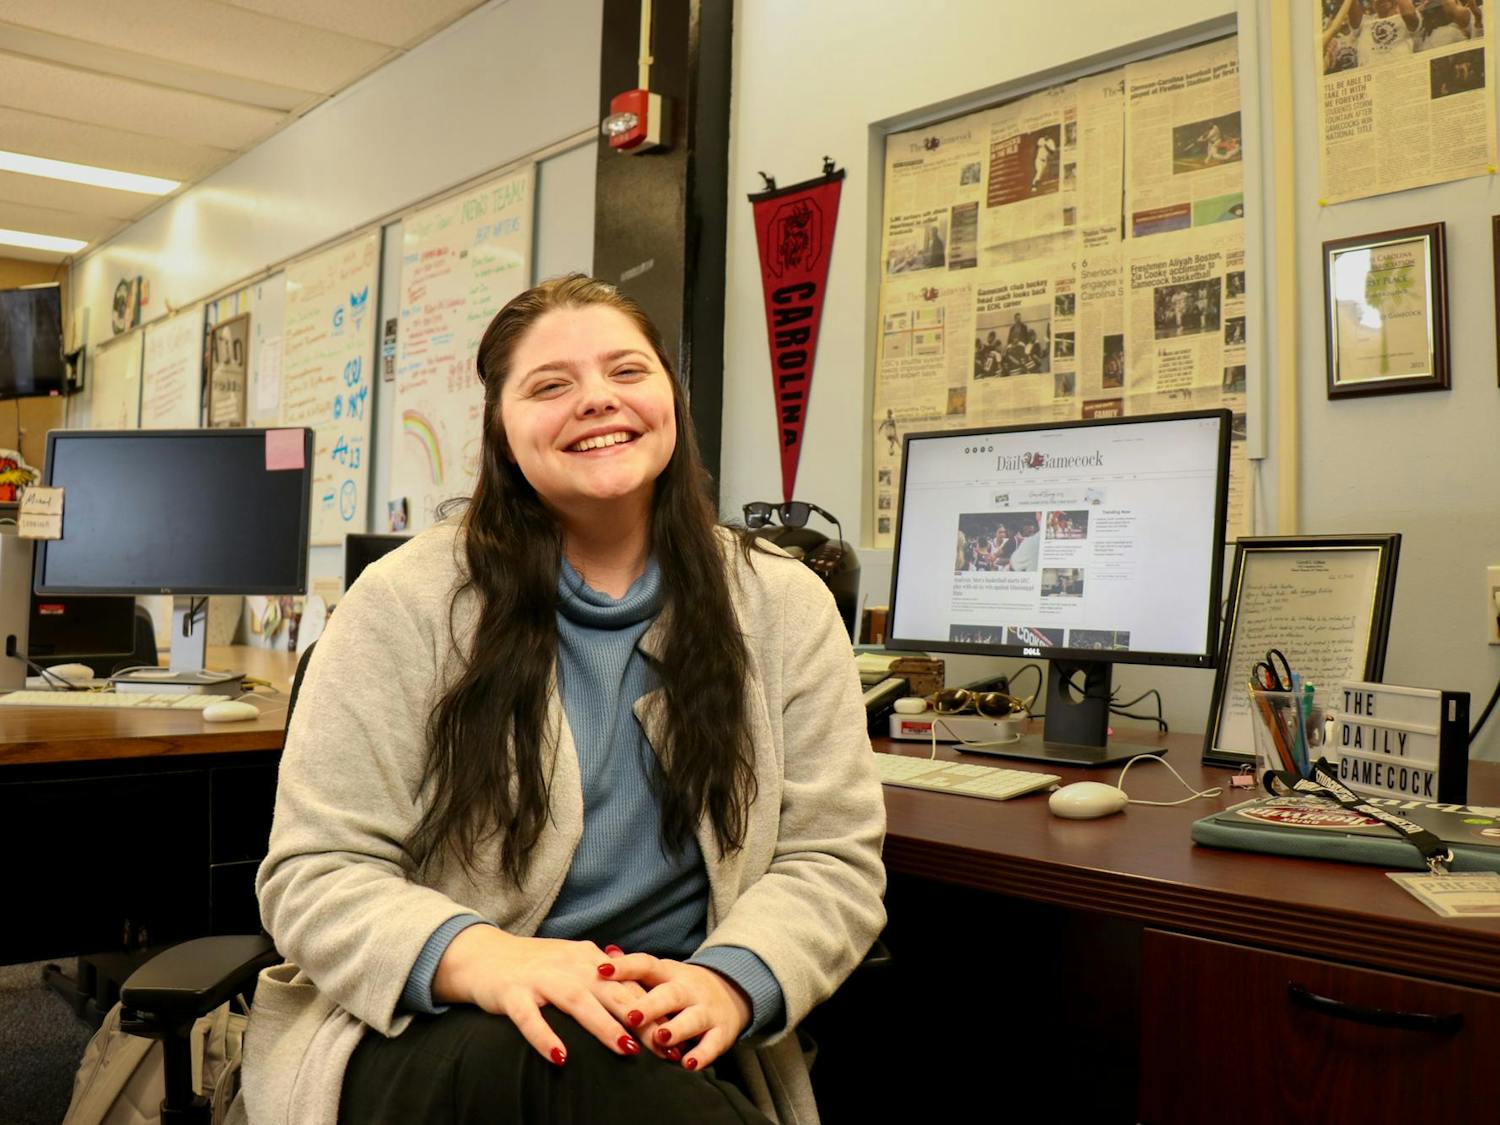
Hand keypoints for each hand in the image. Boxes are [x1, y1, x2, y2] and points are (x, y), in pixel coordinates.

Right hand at [432, 927, 660, 1065]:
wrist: (481, 954)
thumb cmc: (533, 966)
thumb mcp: (572, 964)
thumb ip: (603, 978)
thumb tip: (640, 998)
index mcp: (587, 958)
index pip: (627, 985)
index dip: (653, 1009)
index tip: (676, 1033)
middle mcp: (568, 965)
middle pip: (611, 992)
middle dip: (640, 1019)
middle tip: (664, 1046)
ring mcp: (540, 978)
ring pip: (577, 1001)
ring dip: (603, 1025)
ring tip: (625, 1050)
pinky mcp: (512, 993)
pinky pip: (529, 1018)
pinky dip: (545, 1037)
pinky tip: (560, 1057)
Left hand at [605, 955, 752, 1070]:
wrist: (733, 990)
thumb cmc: (681, 987)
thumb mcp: (662, 974)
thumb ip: (634, 969)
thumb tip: (603, 953)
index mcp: (669, 973)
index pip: (646, 964)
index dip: (625, 966)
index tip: (601, 971)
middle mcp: (689, 990)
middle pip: (670, 994)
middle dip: (651, 1006)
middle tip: (631, 1016)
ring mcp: (707, 1010)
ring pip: (693, 1018)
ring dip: (677, 1029)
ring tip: (660, 1038)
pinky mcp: (721, 1032)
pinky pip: (713, 1044)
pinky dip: (702, 1055)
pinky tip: (688, 1064)